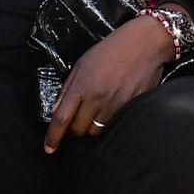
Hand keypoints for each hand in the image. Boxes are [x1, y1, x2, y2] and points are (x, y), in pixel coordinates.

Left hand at [42, 16, 175, 152]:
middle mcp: (97, 98)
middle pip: (79, 130)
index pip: (62, 118)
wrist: (144, 44)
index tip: (49, 149)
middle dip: (75, 129)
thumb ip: (68, 88)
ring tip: (97, 113)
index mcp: (82, 86)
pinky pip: (114, 125)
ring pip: (96, 131)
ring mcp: (115, 105)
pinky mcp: (130, 107)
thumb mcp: (82, 64)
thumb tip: (57, 111)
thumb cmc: (110, 50)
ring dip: (92, 127)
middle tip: (79, 119)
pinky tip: (111, 109)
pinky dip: (109, 122)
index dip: (53, 137)